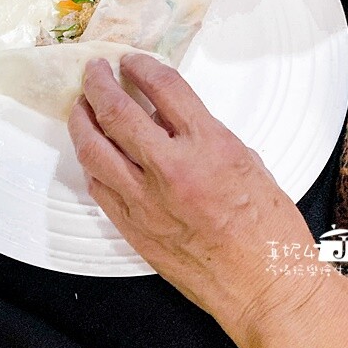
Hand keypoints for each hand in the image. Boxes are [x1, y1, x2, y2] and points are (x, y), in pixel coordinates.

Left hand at [68, 55, 318, 341]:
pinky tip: (91, 152)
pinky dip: (91, 162)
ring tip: (81, 106)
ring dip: (82, 120)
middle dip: (98, 82)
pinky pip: (98, 186)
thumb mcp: (246, 161)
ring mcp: (146, 200)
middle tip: (93, 71)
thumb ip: (201, 133)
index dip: (141, 66)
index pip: (163, 87)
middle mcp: (171, 169)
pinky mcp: (133, 227)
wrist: (264, 286)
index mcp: (209, 146)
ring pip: (94, 149)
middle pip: (117, 111)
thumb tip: (164, 115)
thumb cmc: (267, 228)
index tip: (131, 61)